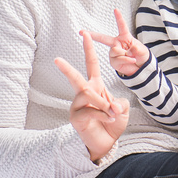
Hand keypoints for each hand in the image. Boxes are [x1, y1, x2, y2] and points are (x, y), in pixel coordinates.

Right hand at [55, 31, 129, 161]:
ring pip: (89, 95)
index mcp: (95, 86)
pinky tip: (109, 120)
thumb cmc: (112, 123)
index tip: (85, 34)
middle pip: (75, 78)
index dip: (89, 49)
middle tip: (56, 59)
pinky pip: (91, 110)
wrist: (106, 142)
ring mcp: (77, 106)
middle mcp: (84, 94)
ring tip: (113, 113)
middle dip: (66, 69)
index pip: (91, 64)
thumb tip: (113, 105)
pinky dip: (104, 115)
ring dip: (104, 103)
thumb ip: (119, 102)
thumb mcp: (121, 109)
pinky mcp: (76, 118)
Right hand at [85, 9, 150, 77]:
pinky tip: (131, 61)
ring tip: (132, 57)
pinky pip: (117, 59)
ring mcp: (114, 52)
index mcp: (124, 37)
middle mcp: (117, 44)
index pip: (121, 26)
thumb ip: (137, 49)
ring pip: (115, 51)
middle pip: (103, 38)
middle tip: (82, 32)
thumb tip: (131, 50)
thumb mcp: (142, 51)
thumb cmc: (142, 56)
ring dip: (125, 55)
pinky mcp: (113, 61)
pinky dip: (126, 60)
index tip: (116, 10)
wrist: (141, 68)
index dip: (119, 18)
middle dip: (92, 35)